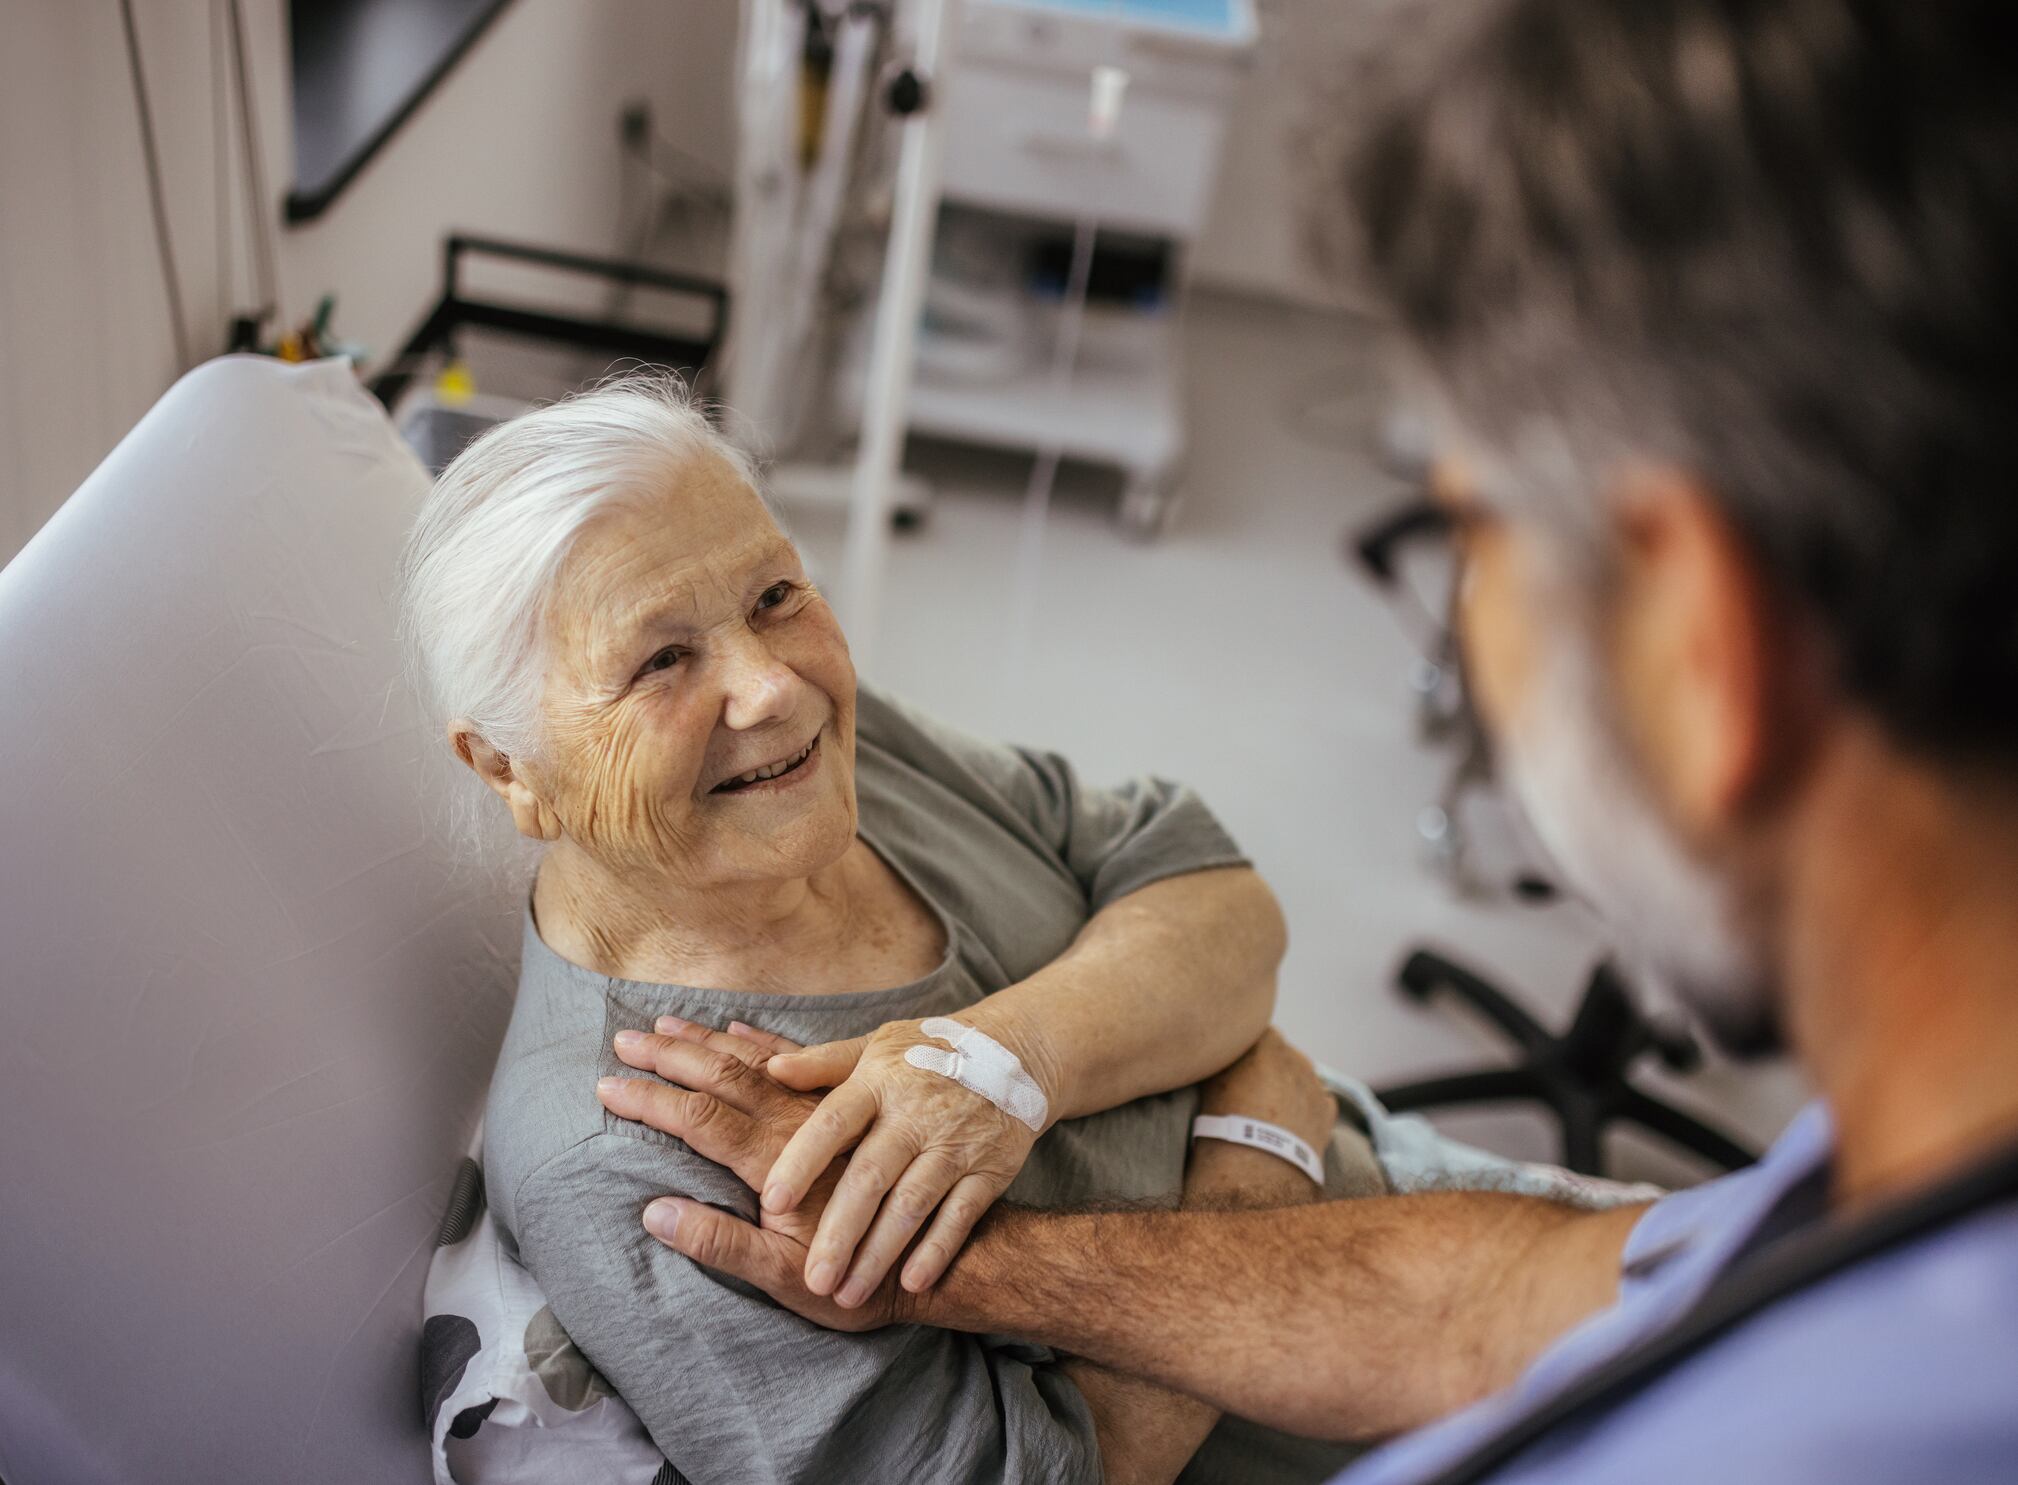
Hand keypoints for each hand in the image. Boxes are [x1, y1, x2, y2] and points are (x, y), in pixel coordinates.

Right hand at [595, 1018, 907, 1331]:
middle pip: (721, 1075)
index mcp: (775, 1159)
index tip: (606, 1085)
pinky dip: (758, 1042)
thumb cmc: (853, 1276)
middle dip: (668, 1056)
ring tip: (664, 1023)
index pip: (697, 1116)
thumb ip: (719, 1244)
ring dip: (705, 1040)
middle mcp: (796, 1122)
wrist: (934, 1255)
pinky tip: (738, 1028)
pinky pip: (794, 1060)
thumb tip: (655, 1212)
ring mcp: (820, 1109)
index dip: (649, 1099)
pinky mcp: (843, 1106)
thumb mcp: (782, 1278)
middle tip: (622, 1040)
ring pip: (754, 1060)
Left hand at [757, 1016, 1043, 1304]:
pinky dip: (937, 1249)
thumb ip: (823, 1064)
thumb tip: (770, 1070)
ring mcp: (955, 1144)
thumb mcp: (877, 1046)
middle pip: (871, 1176)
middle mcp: (916, 1114)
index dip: (803, 1161)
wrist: (1016, 1051)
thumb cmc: (928, 1052)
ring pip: (912, 1205)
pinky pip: (961, 1215)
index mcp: (879, 1082)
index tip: (771, 1204)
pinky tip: (912, 1283)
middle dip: (840, 1232)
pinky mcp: (989, 1169)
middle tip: (813, 1280)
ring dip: (880, 1254)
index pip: (834, 1122)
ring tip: (848, 1295)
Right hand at [1190, 1028, 1335, 1198]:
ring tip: (1269, 1111)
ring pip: (1301, 1076)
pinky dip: (1306, 1107)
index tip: (1237, 1062)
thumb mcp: (1212, 1081)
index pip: (1258, 1032)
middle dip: (1269, 1067)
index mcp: (1268, 1043)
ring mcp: (1315, 1083)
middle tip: (1250, 1090)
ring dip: (1289, 1086)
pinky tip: (1291, 1124)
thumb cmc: (1225, 1120)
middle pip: (1281, 1053)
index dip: (1248, 1046)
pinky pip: (1318, 1100)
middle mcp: (1295, 1056)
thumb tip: (1223, 1052)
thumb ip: (1225, 1058)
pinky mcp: (1327, 1110)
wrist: (1255, 1164)